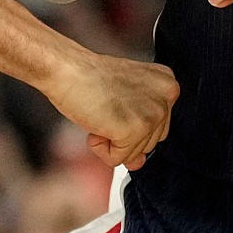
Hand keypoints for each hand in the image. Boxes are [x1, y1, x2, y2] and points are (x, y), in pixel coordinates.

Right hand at [40, 48, 178, 169]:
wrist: (65, 69)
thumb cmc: (89, 78)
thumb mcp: (125, 99)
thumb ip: (140, 131)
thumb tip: (138, 163)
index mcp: (167, 84)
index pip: (157, 128)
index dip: (130, 123)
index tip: (116, 103)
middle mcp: (167, 97)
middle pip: (149, 144)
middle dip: (122, 134)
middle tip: (106, 108)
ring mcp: (153, 114)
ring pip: (133, 154)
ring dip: (111, 140)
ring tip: (101, 112)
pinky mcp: (134, 130)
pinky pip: (116, 159)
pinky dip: (100, 148)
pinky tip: (95, 122)